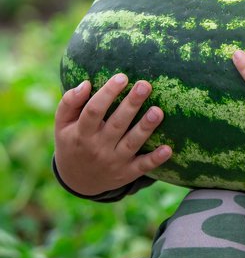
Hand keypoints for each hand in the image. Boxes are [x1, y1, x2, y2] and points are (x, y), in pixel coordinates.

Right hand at [54, 73, 171, 195]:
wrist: (77, 180)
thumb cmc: (72, 142)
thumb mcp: (62, 124)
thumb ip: (70, 102)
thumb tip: (86, 83)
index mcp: (81, 133)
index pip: (94, 111)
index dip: (107, 93)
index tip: (122, 77)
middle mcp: (98, 148)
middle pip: (117, 124)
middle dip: (131, 104)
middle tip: (145, 85)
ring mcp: (114, 162)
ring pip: (132, 143)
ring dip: (145, 128)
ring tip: (158, 111)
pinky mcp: (127, 173)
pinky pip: (143, 167)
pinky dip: (155, 159)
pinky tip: (168, 149)